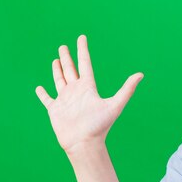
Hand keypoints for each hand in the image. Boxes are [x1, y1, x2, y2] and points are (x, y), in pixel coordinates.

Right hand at [35, 35, 143, 154]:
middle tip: (63, 46)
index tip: (82, 38)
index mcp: (89, 88)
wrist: (84, 143)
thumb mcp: (115, 105)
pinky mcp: (55, 109)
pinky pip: (47, 98)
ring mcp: (65, 100)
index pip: (85, 64)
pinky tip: (40, 88)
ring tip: (56, 60)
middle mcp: (77, 92)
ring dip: (57, 70)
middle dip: (67, 58)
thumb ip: (127, 89)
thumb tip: (141, 74)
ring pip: (60, 80)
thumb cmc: (100, 126)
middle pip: (71, 70)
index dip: (83, 50)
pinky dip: (42, 93)